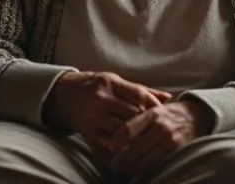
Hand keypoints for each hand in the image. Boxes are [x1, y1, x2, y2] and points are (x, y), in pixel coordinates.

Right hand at [42, 72, 170, 161]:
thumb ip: (141, 91)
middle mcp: (101, 99)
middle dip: (146, 123)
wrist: (65, 95)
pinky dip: (120, 150)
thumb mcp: (116, 82)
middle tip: (158, 130)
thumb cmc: (97, 87)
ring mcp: (93, 116)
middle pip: (132, 114)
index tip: (163, 113)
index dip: (153, 104)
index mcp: (110, 83)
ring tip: (148, 143)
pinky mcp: (87, 131)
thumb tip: (168, 97)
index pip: (138, 94)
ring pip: (121, 131)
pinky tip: (130, 152)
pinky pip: (106, 145)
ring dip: (135, 138)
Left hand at [106, 100, 213, 176]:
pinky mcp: (176, 149)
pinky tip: (138, 170)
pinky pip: (156, 163)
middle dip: (121, 159)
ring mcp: (169, 138)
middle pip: (134, 147)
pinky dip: (145, 169)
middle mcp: (159, 125)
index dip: (115, 140)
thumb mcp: (154, 108)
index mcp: (151, 113)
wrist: (198, 115)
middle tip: (113, 165)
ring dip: (131, 167)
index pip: (127, 128)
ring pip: (144, 159)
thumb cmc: (170, 113)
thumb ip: (138, 120)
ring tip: (124, 170)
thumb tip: (115, 137)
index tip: (107, 148)